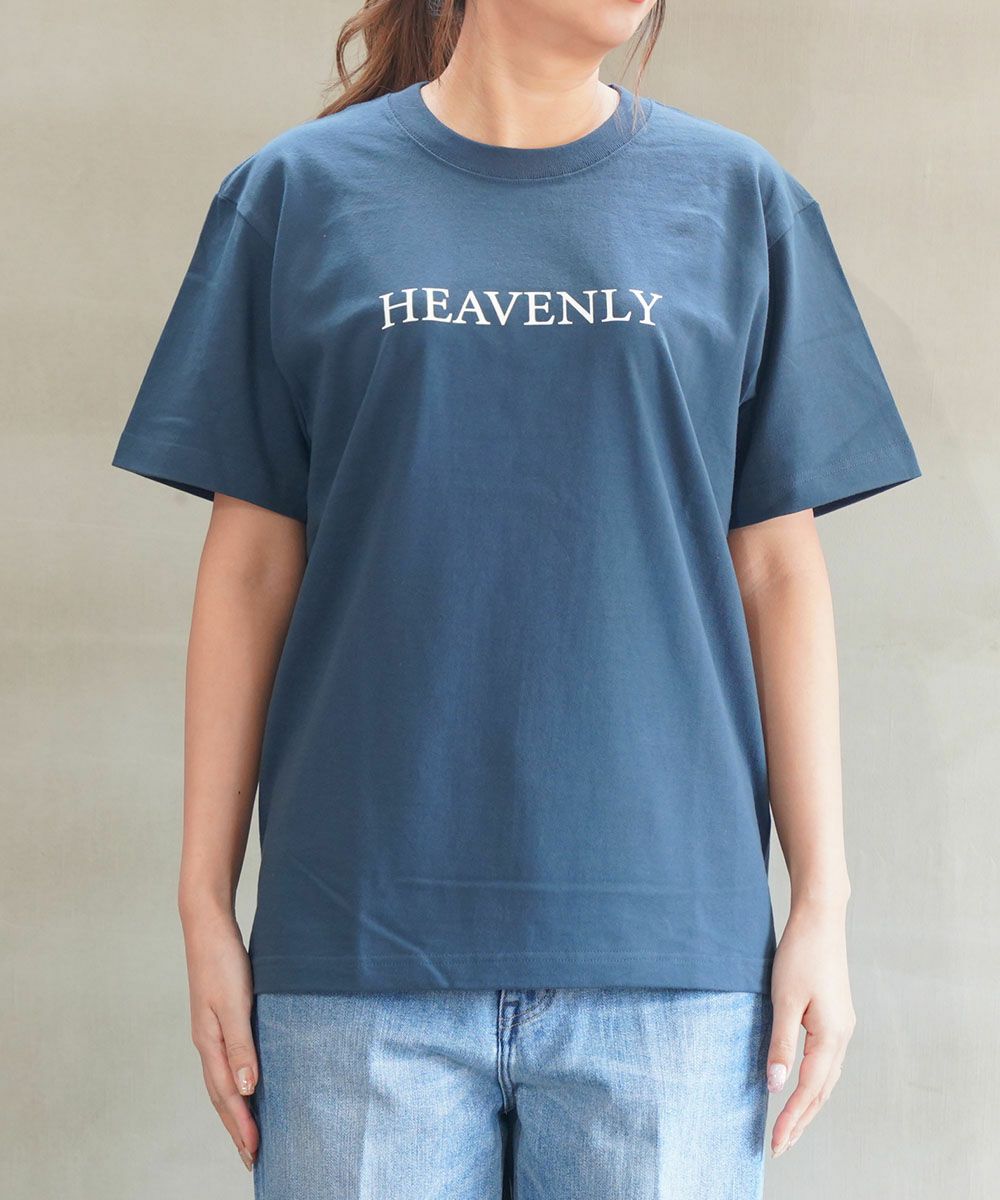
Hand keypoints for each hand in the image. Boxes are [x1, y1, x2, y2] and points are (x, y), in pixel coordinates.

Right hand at [183, 910, 259, 1171]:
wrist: (207, 924)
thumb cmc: (222, 960)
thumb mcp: (234, 1002)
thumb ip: (241, 1044)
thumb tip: (246, 1089)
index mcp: (210, 1042)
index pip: (226, 1095)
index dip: (241, 1125)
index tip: (255, 1154)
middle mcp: (208, 1041)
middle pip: (221, 1094)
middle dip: (236, 1127)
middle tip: (252, 1158)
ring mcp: (211, 1029)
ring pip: (222, 1080)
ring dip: (235, 1109)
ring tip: (248, 1131)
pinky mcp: (220, 1016)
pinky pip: (227, 1060)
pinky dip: (236, 1081)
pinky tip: (247, 1083)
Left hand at [766, 899, 855, 1156]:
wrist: (820, 919)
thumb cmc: (800, 954)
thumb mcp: (784, 1000)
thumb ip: (780, 1044)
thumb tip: (775, 1086)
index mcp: (831, 1035)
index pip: (809, 1089)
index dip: (791, 1118)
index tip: (775, 1142)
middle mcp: (843, 1036)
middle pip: (822, 1090)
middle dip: (801, 1120)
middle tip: (780, 1146)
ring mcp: (842, 1026)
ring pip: (826, 1078)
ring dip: (808, 1104)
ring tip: (789, 1126)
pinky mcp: (836, 1017)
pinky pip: (826, 1061)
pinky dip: (813, 1082)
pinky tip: (801, 1086)